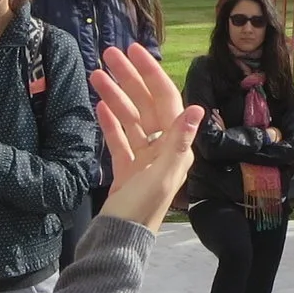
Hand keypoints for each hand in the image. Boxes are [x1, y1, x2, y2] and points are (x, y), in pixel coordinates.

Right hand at [94, 46, 204, 226]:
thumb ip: (178, 141)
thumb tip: (197, 107)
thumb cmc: (142, 211)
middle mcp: (165, 149)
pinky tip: (100, 104)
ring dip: (115, 95)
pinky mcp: (127, 170)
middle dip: (129, 78)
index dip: (150, 73)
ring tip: (96, 74)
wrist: (119, 242)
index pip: (166, 99)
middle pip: (147, 104)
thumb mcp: (162, 175)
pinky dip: (111, 121)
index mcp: (177, 147)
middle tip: (108, 54)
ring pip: (131, 119)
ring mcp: (144, 159)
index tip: (133, 50)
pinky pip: (121, 139)